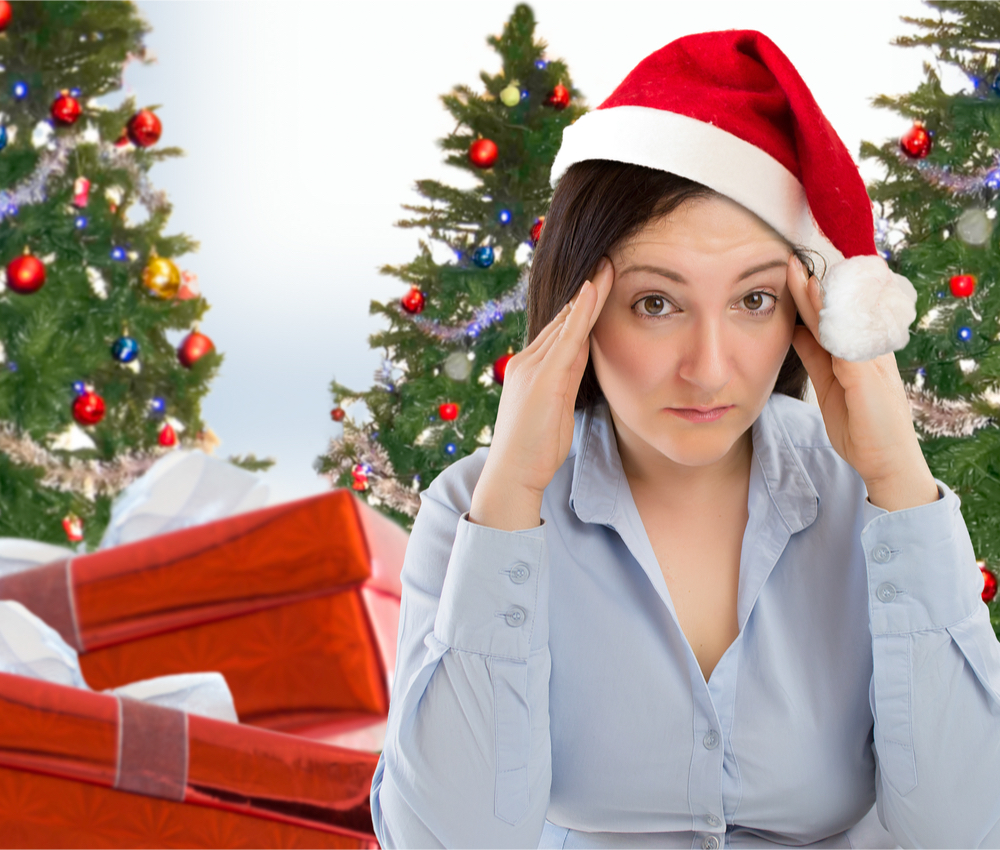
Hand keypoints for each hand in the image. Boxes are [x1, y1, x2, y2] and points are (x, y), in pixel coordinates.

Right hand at [469, 256, 614, 528]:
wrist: (512, 473)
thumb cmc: (535, 449)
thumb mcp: (556, 410)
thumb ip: (566, 383)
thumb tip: (581, 362)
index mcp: (532, 369)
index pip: (561, 331)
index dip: (581, 307)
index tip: (598, 284)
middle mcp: (528, 361)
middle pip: (563, 320)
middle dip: (586, 291)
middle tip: (607, 261)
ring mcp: (533, 368)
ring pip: (565, 323)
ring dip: (587, 294)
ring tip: (606, 267)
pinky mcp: (542, 378)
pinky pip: (566, 339)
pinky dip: (580, 313)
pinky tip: (592, 292)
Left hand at [787, 255, 935, 505]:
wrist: (886, 462)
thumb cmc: (860, 425)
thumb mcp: (829, 384)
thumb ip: (815, 356)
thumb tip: (796, 330)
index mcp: (855, 351)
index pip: (831, 317)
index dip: (810, 295)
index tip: (789, 272)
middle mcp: (866, 350)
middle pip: (836, 312)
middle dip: (812, 286)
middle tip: (790, 261)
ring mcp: (870, 361)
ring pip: (843, 323)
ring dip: (821, 298)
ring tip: (800, 274)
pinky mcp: (868, 376)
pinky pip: (848, 344)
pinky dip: (833, 326)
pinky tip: (819, 312)